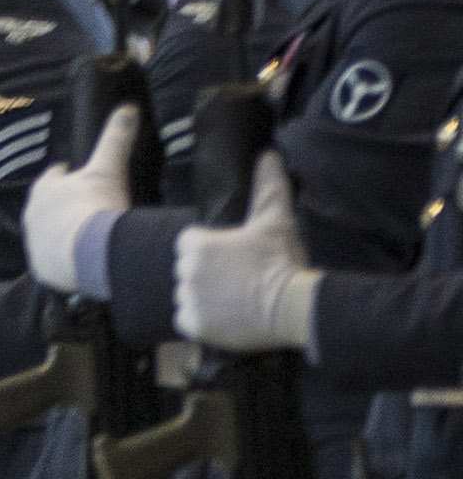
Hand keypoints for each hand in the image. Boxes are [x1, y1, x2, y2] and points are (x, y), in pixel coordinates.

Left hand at [24, 104, 137, 295]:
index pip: (53, 177)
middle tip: (84, 208)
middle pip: (47, 206)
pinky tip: (79, 259)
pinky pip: (51, 260)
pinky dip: (62, 258)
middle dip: (62, 205)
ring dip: (62, 232)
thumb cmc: (95, 204)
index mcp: (44, 189)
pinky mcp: (41, 267)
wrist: (88, 252)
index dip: (65, 176)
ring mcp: (34, 243)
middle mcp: (32, 215)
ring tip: (83, 235)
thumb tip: (128, 107)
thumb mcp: (108, 169)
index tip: (76, 176)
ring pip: (47, 233)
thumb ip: (116, 138)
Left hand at [175, 152, 319, 354]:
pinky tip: (225, 315)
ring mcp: (188, 299)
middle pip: (186, 269)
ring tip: (233, 297)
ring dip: (203, 296)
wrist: (294, 306)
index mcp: (196, 244)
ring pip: (186, 294)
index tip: (232, 256)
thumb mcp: (275, 221)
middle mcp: (185, 271)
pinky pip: (186, 319)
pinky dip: (201, 320)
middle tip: (236, 277)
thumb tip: (268, 154)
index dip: (211, 249)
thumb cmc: (282, 261)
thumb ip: (267, 186)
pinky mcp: (192, 324)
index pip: (189, 243)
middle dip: (206, 272)